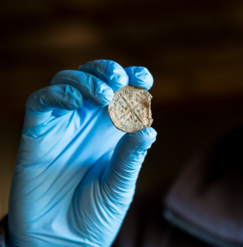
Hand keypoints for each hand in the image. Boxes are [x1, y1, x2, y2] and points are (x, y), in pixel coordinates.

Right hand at [8, 60, 156, 245]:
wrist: (62, 242)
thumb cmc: (96, 214)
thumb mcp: (120, 186)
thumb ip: (130, 157)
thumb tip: (148, 128)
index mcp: (114, 130)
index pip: (124, 92)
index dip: (134, 78)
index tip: (144, 80)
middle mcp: (88, 123)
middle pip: (95, 77)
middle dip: (109, 71)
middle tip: (121, 82)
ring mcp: (62, 126)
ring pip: (68, 81)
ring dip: (87, 80)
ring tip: (105, 97)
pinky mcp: (36, 135)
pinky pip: (40, 101)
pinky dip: (58, 94)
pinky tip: (76, 103)